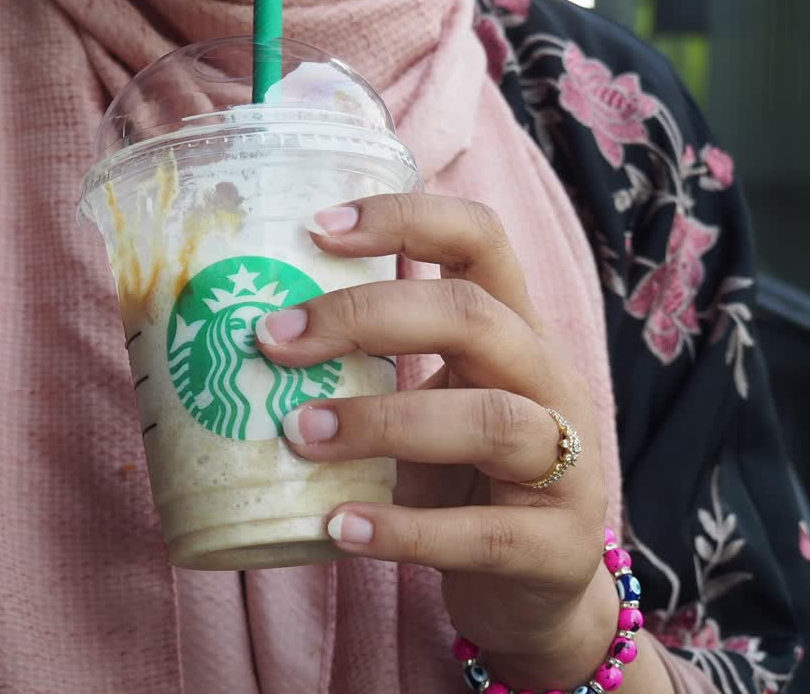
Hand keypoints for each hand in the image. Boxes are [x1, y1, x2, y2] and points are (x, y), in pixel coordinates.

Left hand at [256, 194, 668, 690]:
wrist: (540, 591)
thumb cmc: (464, 483)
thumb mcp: (429, 407)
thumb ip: (369, 371)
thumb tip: (243, 341)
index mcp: (513, 332)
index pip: (480, 239)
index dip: (404, 219)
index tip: (314, 228)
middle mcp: (547, 382)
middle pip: (474, 317)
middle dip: (365, 318)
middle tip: (273, 342)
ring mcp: (565, 465)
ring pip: (489, 420)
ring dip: (382, 421)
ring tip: (298, 433)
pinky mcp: (555, 548)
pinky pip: (482, 534)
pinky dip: (404, 529)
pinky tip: (338, 528)